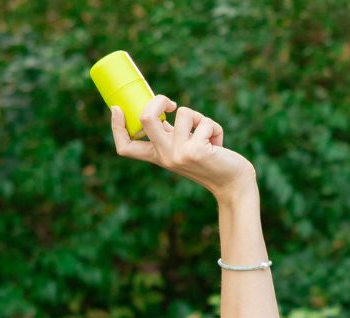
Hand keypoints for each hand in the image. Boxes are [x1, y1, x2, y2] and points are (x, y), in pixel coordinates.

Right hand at [110, 94, 257, 199]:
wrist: (233, 185)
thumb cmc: (212, 162)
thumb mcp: (185, 149)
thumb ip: (171, 134)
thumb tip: (160, 108)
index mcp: (158, 156)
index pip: (126, 147)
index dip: (116, 127)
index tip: (116, 108)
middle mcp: (165, 157)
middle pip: (145, 118)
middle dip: (158, 100)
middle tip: (171, 104)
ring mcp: (179, 154)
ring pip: (183, 113)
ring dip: (200, 118)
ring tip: (208, 135)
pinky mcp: (196, 151)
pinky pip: (204, 122)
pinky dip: (215, 127)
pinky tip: (219, 145)